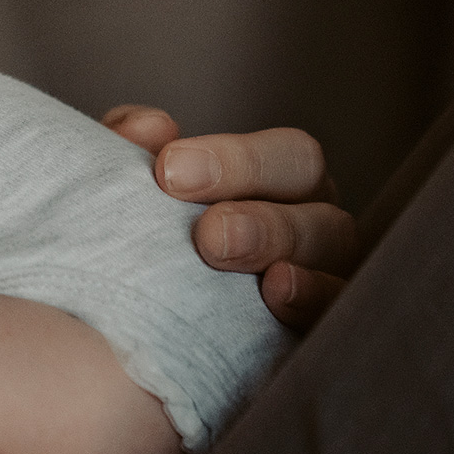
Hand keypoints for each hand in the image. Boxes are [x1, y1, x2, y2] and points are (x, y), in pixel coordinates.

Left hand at [102, 105, 358, 329]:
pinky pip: (330, 311)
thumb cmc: (135, 232)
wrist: (121, 317)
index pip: (287, 157)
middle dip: (262, 217)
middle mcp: (311, 223)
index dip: (237, 160)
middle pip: (318, 204)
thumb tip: (149, 127)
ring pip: (333, 253)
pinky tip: (275, 296)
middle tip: (206, 234)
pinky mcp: (315, 325)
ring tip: (237, 261)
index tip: (169, 171)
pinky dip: (309, 300)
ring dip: (282, 251)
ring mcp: (322, 275)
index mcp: (279, 182)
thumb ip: (130, 147)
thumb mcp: (124, 186)